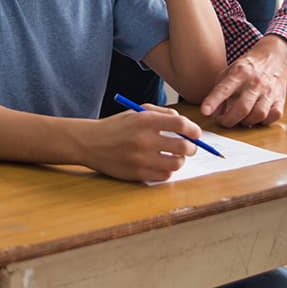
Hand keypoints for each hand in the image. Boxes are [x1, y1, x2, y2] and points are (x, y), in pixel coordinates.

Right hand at [83, 104, 198, 181]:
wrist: (90, 143)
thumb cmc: (117, 127)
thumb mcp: (137, 112)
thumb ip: (162, 114)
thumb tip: (186, 124)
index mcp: (145, 120)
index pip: (180, 124)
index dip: (193, 129)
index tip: (195, 133)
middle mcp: (144, 140)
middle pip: (183, 146)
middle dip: (192, 147)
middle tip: (189, 147)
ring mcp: (140, 159)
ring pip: (176, 163)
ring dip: (180, 160)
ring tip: (175, 156)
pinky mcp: (137, 174)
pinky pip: (164, 175)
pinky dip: (168, 170)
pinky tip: (162, 164)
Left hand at [200, 36, 286, 126]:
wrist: (275, 57)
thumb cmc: (248, 68)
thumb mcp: (229, 72)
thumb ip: (219, 91)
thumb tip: (213, 114)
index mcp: (239, 72)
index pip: (224, 88)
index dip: (213, 101)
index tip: (204, 111)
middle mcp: (255, 82)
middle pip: (243, 107)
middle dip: (229, 120)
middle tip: (222, 121)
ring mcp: (269, 91)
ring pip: (258, 114)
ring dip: (246, 122)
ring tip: (239, 118)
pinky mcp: (280, 99)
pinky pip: (273, 116)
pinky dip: (263, 122)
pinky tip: (256, 117)